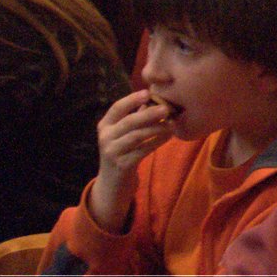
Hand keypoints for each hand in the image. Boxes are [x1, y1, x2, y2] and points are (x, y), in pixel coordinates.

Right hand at [88, 89, 172, 233]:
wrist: (113, 184)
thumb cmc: (123, 151)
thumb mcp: (124, 133)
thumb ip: (136, 116)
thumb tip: (155, 97)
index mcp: (105, 125)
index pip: (117, 108)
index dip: (132, 99)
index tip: (148, 92)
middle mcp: (105, 137)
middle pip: (128, 122)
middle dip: (149, 114)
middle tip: (167, 108)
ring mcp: (112, 152)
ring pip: (137, 136)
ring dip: (156, 128)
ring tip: (171, 123)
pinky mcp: (122, 165)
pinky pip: (143, 150)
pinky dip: (157, 141)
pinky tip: (169, 135)